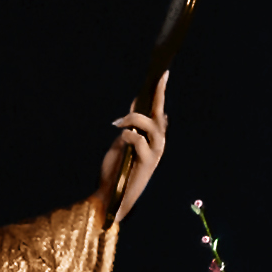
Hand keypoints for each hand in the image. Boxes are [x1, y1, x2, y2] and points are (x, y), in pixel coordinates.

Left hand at [98, 68, 168, 221]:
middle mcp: (158, 143)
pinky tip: (121, 137)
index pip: (157, 111)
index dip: (158, 93)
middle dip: (160, 94)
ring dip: (135, 120)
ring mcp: (155, 153)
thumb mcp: (120, 144)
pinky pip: (140, 141)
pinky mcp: (148, 163)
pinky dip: (129, 136)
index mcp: (152, 138)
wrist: (110, 197)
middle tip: (160, 76)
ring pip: (152, 126)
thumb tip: (132, 112)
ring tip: (118, 123)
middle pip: (160, 114)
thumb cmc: (114, 171)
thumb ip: (128, 128)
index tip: (161, 74)